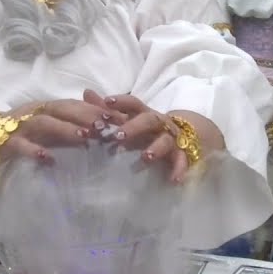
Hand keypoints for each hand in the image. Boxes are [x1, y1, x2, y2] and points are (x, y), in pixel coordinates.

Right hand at [0, 94, 115, 161]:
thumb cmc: (21, 133)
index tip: (117, 116)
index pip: (73, 104)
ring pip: (44, 122)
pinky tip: (49, 159)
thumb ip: (70, 128)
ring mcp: (20, 125)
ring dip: (65, 128)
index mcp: (45, 107)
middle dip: (85, 115)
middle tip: (105, 125)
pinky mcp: (7, 141)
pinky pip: (22, 145)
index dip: (95, 109)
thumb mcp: (48, 129)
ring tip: (83, 138)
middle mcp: (34, 111)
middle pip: (62, 108)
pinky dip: (35, 151)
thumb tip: (99, 131)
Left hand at [83, 91, 221, 183]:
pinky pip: (182, 161)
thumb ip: (107, 109)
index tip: (106, 101)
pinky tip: (173, 180)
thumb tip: (86, 93)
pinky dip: (178, 169)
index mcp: (145, 113)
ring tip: (145, 157)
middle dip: (135, 127)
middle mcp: (160, 123)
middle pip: (149, 120)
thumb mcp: (129, 118)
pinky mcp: (181, 154)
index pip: (134, 103)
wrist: (186, 134)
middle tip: (118, 136)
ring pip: (166, 140)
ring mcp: (172, 138)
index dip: (121, 101)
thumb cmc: (147, 128)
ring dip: (156, 148)